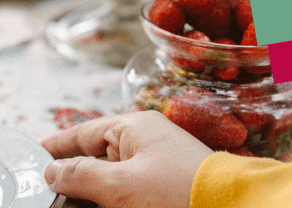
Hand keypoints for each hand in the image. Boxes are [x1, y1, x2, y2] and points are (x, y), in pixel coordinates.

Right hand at [42, 111, 212, 207]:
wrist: (223, 201)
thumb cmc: (176, 189)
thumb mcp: (121, 184)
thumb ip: (82, 175)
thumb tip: (54, 170)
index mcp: (133, 126)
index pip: (84, 132)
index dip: (57, 145)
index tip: (33, 157)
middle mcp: (143, 136)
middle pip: (95, 151)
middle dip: (71, 172)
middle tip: (47, 192)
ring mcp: (154, 155)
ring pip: (110, 169)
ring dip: (90, 186)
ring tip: (68, 200)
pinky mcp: (162, 174)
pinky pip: (127, 180)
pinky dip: (110, 192)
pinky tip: (98, 204)